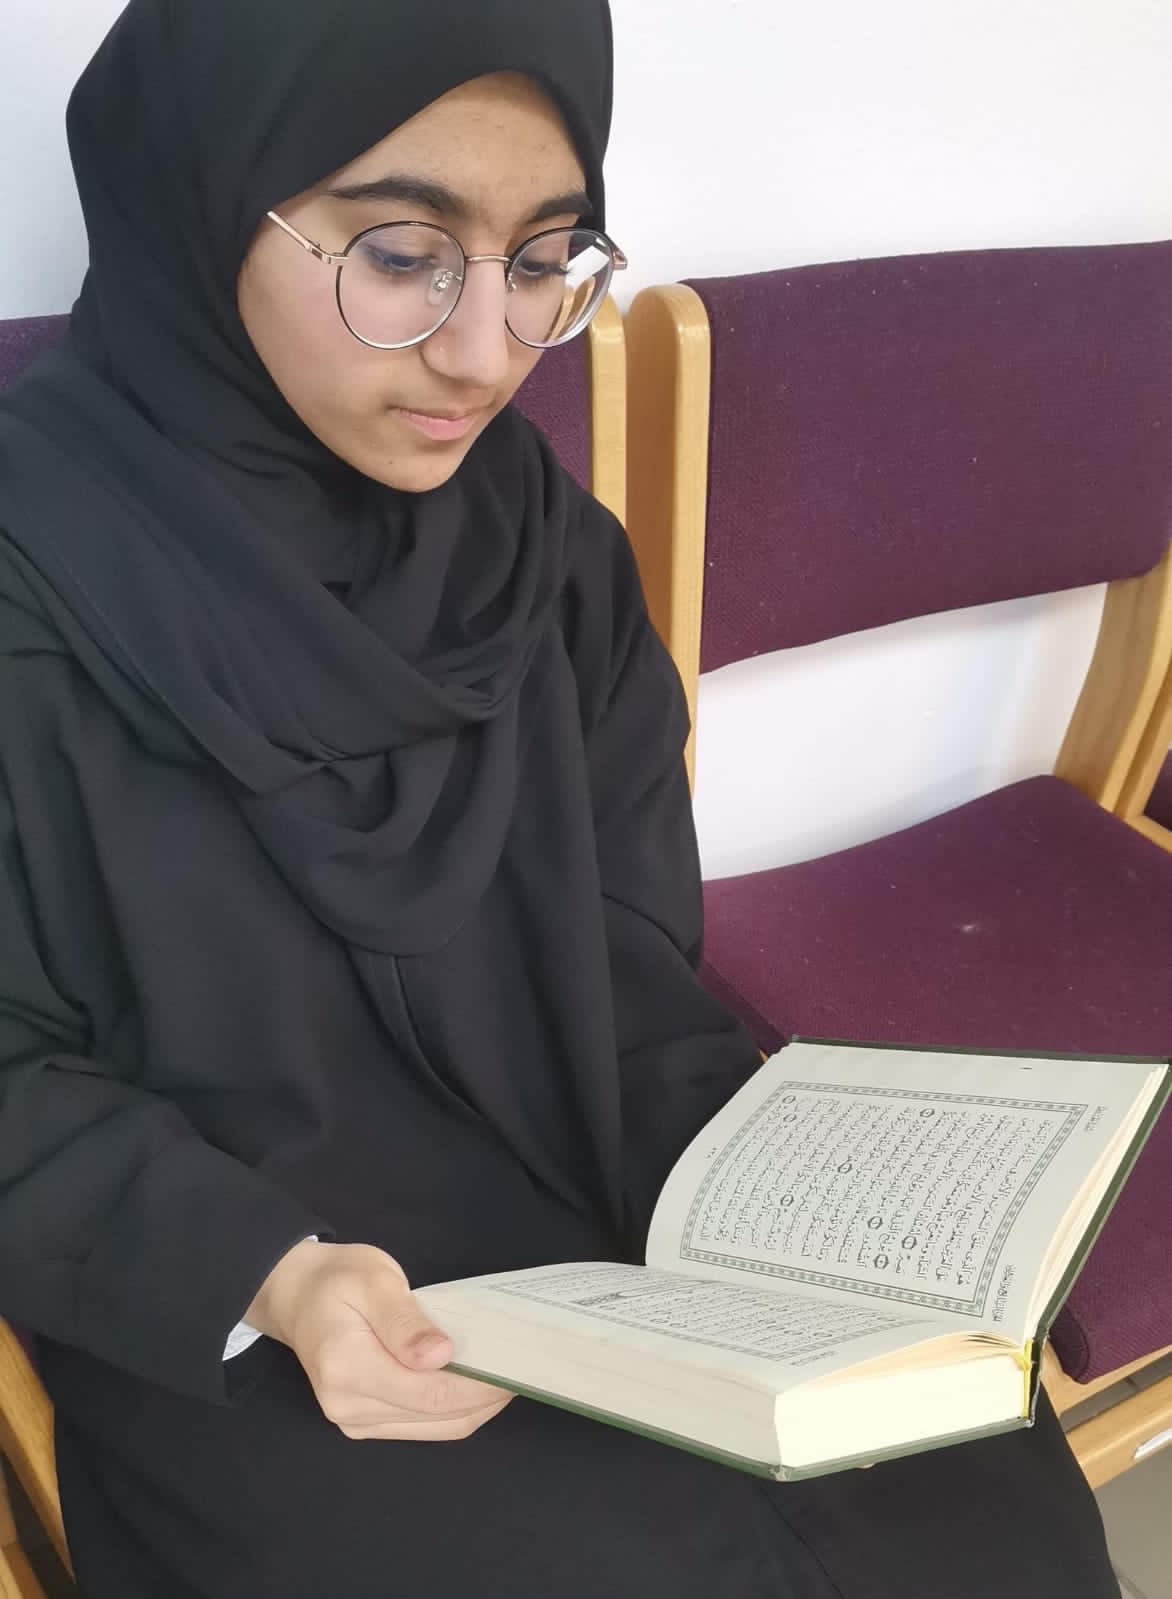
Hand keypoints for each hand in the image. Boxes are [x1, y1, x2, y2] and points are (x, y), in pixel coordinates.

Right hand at [244, 1239, 511, 1440]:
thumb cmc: (338, 1279)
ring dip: (474, 1408)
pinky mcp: (364, 1423)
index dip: (479, 1386)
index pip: (430, 1393)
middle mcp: (348, 1407)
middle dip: (486, 1399)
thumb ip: (404, 1320)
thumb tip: (440, 1357)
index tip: (517, 1366)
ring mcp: (355, 1421)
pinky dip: (454, 1410)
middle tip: (525, 1370)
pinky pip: (421, 1426)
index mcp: (347, 1367)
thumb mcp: (373, 1279)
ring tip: (507, 1376)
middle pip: (437, 1418)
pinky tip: (475, 1385)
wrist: (296, 1296)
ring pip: (434, 1429)